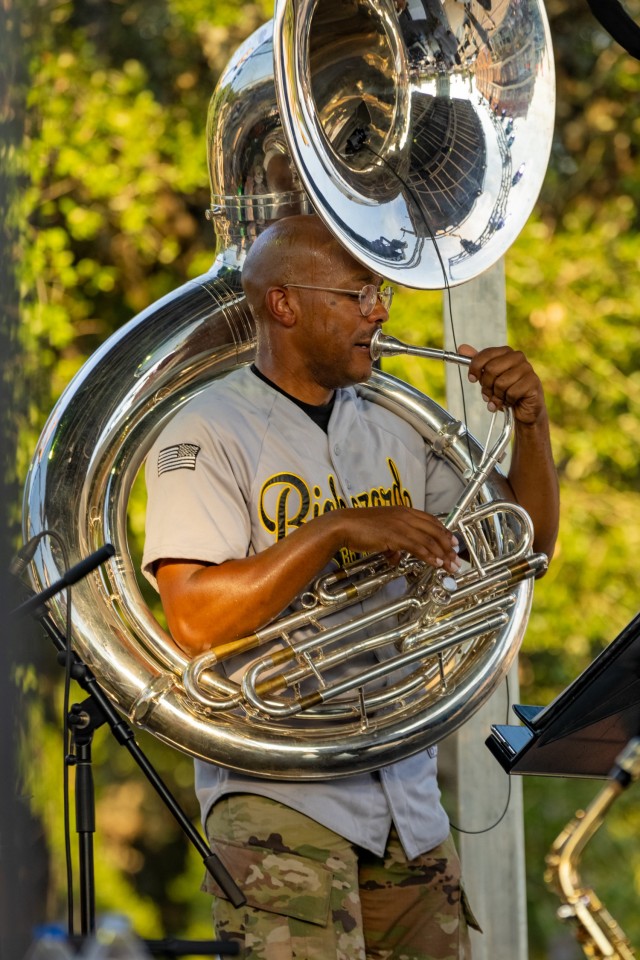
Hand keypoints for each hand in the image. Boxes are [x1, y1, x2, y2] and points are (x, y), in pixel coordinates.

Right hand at [334, 506, 460, 573]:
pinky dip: (429, 556)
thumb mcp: (381, 532)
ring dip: (442, 554)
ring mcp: (401, 524)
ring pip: (429, 540)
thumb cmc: (359, 527)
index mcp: (404, 511)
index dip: (444, 532)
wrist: (344, 525)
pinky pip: (418, 547)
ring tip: (450, 565)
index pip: (431, 521)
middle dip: (448, 546)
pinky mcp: (395, 536)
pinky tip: (435, 563)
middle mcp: (405, 515)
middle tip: (456, 558)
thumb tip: (396, 556)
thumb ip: (392, 543)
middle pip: (435, 530)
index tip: (453, 543)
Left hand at [458, 344, 546, 425]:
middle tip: (489, 394)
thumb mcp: (488, 377)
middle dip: (486, 386)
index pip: (485, 354)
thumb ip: (477, 363)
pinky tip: (511, 402)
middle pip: (491, 369)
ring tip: (501, 399)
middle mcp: (518, 357)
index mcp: (506, 352)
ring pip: (501, 383)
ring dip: (497, 396)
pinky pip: (511, 393)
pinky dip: (507, 401)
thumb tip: (462, 348)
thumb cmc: (505, 391)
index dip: (475, 367)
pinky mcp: (533, 382)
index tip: (472, 379)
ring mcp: (527, 369)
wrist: (524, 409)